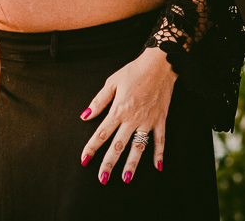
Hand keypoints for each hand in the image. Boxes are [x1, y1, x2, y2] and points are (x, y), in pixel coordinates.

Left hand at [79, 48, 175, 183]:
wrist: (159, 65)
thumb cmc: (133, 71)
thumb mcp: (112, 82)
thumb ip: (99, 101)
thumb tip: (84, 116)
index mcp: (118, 110)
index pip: (101, 133)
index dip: (91, 148)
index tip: (84, 160)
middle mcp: (132, 119)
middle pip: (118, 145)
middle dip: (109, 163)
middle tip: (102, 179)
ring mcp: (148, 121)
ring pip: (138, 147)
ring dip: (132, 164)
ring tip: (126, 179)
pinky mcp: (160, 120)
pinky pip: (160, 140)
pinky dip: (159, 153)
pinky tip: (157, 167)